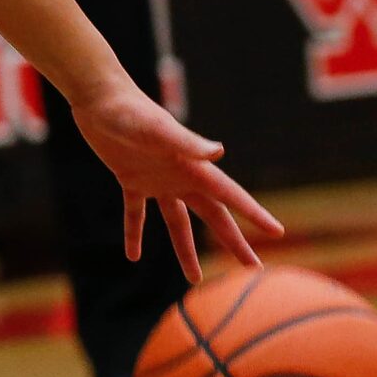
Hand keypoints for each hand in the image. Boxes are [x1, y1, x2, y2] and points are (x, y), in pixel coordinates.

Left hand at [68, 80, 282, 282]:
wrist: (99, 97)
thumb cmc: (130, 110)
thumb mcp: (157, 129)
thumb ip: (186, 142)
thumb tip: (218, 151)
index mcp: (193, 166)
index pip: (230, 195)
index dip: (254, 213)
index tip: (277, 232)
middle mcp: (180, 175)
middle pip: (212, 215)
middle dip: (233, 240)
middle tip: (253, 267)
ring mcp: (156, 179)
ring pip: (177, 222)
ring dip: (185, 249)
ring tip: (194, 279)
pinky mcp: (130, 179)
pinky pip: (136, 214)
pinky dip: (135, 233)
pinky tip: (133, 256)